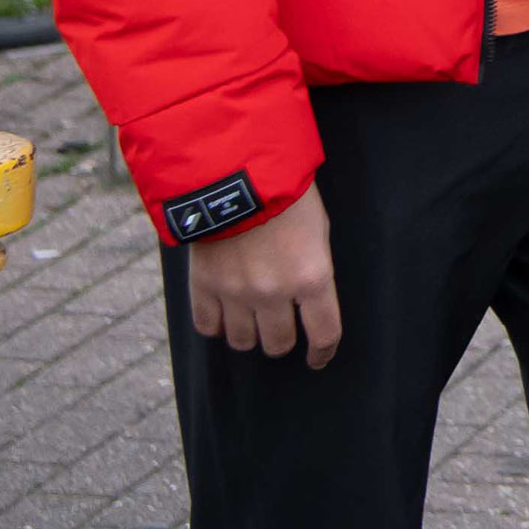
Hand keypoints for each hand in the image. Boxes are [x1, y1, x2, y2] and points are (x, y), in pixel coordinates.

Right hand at [186, 184, 339, 367]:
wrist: (236, 171)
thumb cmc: (286, 195)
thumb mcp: (318, 230)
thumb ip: (314, 271)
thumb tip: (308, 302)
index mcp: (312, 277)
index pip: (324, 334)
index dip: (323, 352)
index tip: (318, 358)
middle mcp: (275, 292)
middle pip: (278, 344)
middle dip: (282, 340)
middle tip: (281, 329)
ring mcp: (236, 292)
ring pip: (243, 341)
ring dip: (249, 334)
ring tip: (250, 320)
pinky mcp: (204, 286)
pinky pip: (208, 327)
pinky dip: (216, 325)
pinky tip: (223, 314)